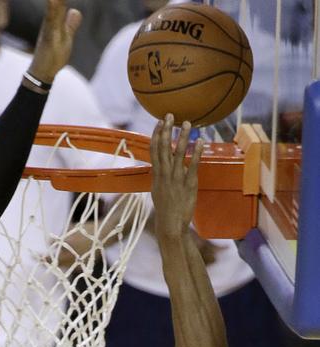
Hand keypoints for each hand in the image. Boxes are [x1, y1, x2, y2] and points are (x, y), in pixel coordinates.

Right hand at [28, 0, 82, 82]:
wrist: (42, 72)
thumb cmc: (52, 56)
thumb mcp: (66, 36)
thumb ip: (70, 24)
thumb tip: (75, 12)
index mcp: (55, 15)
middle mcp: (51, 17)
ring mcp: (50, 24)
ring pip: (55, 2)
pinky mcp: (50, 32)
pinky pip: (52, 15)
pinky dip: (54, 5)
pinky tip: (56, 0)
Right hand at [150, 114, 203, 241]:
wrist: (170, 223)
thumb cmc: (165, 207)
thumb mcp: (157, 189)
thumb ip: (159, 176)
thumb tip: (159, 167)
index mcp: (156, 173)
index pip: (154, 149)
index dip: (156, 134)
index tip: (159, 122)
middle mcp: (164, 173)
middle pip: (163, 147)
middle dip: (166, 130)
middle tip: (169, 115)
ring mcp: (176, 178)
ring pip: (177, 153)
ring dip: (182, 137)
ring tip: (187, 123)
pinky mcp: (188, 183)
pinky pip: (192, 165)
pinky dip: (196, 153)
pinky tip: (200, 142)